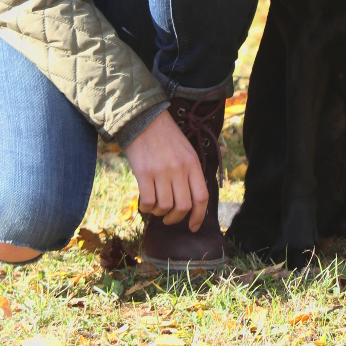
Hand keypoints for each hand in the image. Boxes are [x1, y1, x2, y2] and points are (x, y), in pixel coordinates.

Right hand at [124, 109, 208, 230]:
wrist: (144, 118)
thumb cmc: (165, 136)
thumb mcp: (185, 150)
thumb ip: (189, 172)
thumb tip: (190, 202)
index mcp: (192, 163)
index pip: (201, 197)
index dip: (199, 216)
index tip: (193, 227)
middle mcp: (179, 168)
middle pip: (183, 207)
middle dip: (176, 219)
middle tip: (169, 219)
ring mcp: (161, 171)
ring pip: (165, 207)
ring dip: (159, 212)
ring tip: (155, 207)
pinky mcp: (144, 172)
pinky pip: (148, 201)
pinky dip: (146, 207)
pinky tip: (145, 203)